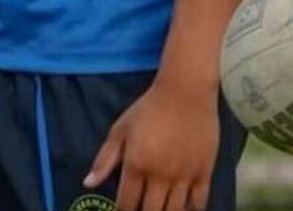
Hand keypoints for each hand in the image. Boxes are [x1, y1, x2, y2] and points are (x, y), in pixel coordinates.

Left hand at [85, 77, 220, 210]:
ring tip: (158, 209)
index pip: (126, 203)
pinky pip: (199, 202)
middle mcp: (160, 176)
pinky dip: (190, 209)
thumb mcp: (120, 131)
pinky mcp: (204, 173)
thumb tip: (88, 183)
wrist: (185, 94)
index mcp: (136, 166)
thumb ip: (104, 159)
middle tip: (138, 210)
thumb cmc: (148, 109)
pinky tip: (182, 207)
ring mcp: (184, 176)